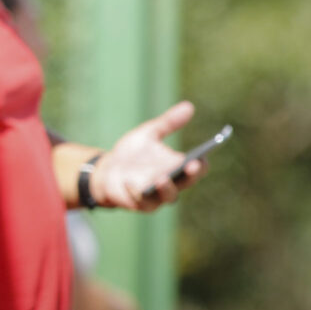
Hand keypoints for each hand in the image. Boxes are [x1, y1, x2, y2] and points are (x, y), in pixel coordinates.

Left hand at [91, 101, 205, 210]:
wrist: (106, 169)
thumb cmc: (132, 153)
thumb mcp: (149, 133)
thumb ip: (168, 123)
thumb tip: (189, 106)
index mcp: (177, 167)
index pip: (197, 168)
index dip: (202, 163)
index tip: (203, 154)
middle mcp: (172, 183)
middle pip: (187, 182)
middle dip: (190, 175)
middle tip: (191, 164)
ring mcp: (156, 195)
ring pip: (168, 196)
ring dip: (166, 188)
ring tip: (162, 177)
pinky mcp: (139, 203)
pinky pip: (141, 201)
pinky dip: (136, 192)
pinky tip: (129, 182)